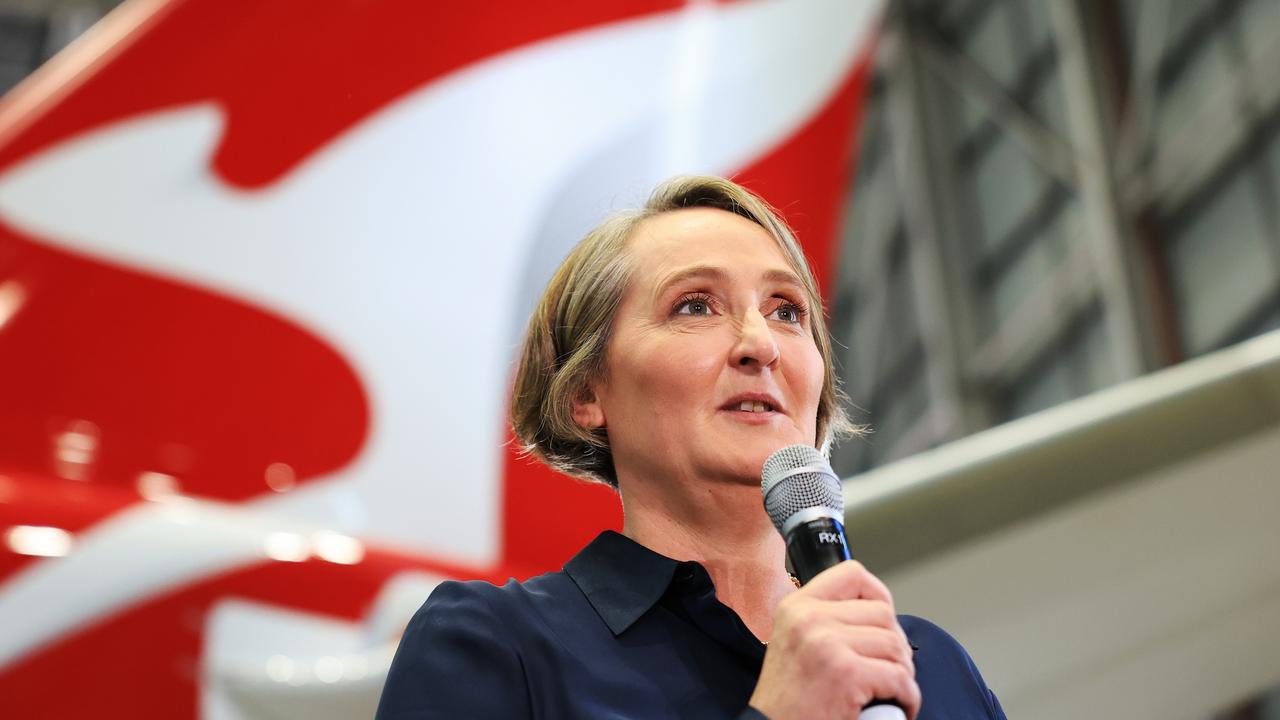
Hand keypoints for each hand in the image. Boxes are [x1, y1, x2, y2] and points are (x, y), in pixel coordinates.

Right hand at [748, 561, 919, 719]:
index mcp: (796, 606)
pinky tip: (898, 705)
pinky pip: (900, 678)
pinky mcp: (847, 674)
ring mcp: (828, 644)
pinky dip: (907, 697)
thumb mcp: (794, 641)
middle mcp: (809, 618)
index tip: (883, 619)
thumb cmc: (787, 699)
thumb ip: (824, 619)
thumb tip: (874, 613)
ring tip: (891, 689)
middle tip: (889, 667)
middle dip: (895, 644)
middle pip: (882, 613)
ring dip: (903, 672)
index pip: (852, 573)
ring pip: (895, 645)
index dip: (878, 594)